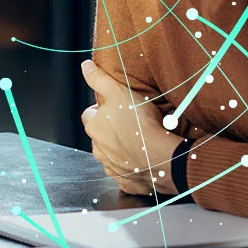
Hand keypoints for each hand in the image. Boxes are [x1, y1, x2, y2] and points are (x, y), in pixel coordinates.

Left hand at [80, 60, 183, 195]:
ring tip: (140, 141)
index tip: (115, 107)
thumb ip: (100, 79)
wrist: (162, 158)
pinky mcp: (127, 182)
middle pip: (100, 136)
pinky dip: (133, 168)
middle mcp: (98, 150)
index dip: (101, 109)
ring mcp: (112, 168)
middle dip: (111, 130)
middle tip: (131, 124)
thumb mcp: (119, 93)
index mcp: (94, 128)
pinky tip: (146, 160)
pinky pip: (127, 174)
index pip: (90, 115)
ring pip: (112, 155)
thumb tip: (85, 66)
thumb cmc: (140, 125)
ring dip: (122, 149)